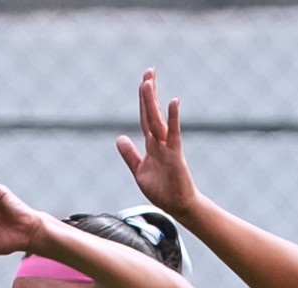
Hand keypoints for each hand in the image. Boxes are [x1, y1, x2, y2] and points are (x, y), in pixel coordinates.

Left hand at [116, 68, 199, 217]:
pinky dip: (172, 118)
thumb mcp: (139, 171)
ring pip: (157, 120)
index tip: (145, 80)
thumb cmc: (162, 189)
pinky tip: (173, 102)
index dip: (143, 100)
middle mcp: (160, 142)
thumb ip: (130, 154)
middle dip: (149, 92)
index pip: (145, 117)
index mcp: (151, 144)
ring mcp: (168, 147)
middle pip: (152, 113)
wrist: (178, 206)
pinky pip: (174, 134)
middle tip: (149, 71)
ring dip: (152, 101)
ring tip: (148, 81)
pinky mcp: (175, 156)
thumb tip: (120, 137)